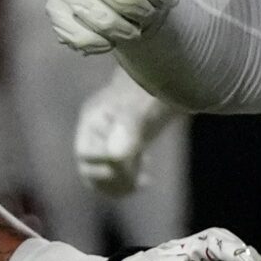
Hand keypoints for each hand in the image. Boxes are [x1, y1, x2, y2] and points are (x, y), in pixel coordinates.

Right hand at [77, 68, 179, 196]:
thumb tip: (115, 157)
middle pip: (89, 169)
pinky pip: (114, 172)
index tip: (133, 163)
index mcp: (94, 120)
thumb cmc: (156, 91)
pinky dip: (127, 180)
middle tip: (139, 177)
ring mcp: (108, 138)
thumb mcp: (144, 108)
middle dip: (113, 179)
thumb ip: (129, 129)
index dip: (107, 168)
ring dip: (120, 183)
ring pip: (100, 174)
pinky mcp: (123, 144)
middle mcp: (96, 130)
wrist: (173, 77)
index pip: (86, 157)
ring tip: (142, 179)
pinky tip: (146, 179)